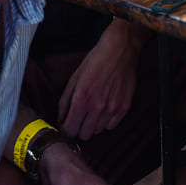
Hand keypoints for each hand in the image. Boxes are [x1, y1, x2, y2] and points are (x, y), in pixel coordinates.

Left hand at [58, 19, 140, 140]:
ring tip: (93, 111)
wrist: (120, 49)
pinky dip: (106, 121)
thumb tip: (60, 120)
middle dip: (79, 129)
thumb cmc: (96, 61)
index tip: (66, 127)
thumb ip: (64, 102)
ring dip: (93, 125)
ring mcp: (113, 108)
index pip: (70, 130)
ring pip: (98, 131)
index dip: (66, 130)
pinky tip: (104, 109)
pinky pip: (112, 126)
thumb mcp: (74, 78)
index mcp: (82, 98)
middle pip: (84, 135)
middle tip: (79, 119)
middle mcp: (98, 106)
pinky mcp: (125, 107)